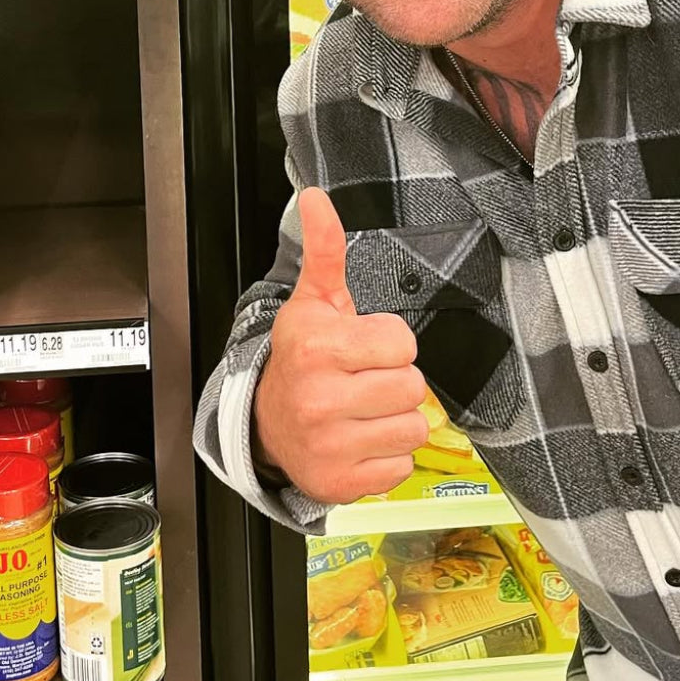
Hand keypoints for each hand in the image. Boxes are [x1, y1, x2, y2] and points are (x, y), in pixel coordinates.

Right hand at [254, 187, 429, 503]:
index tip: (363, 347)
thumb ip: (325, 250)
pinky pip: (401, 468)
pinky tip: (359, 441)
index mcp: (316, 348)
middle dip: (394, 382)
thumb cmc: (304, 358)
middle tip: (363, 381)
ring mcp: (329, 446)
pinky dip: (386, 457)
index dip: (389, 344)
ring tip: (363, 411)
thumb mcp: (313, 302)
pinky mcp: (341, 484)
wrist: (266, 424)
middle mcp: (319, 399)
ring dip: (394, 421)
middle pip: (413, 388)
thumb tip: (315, 196)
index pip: (403, 345)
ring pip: (413, 430)